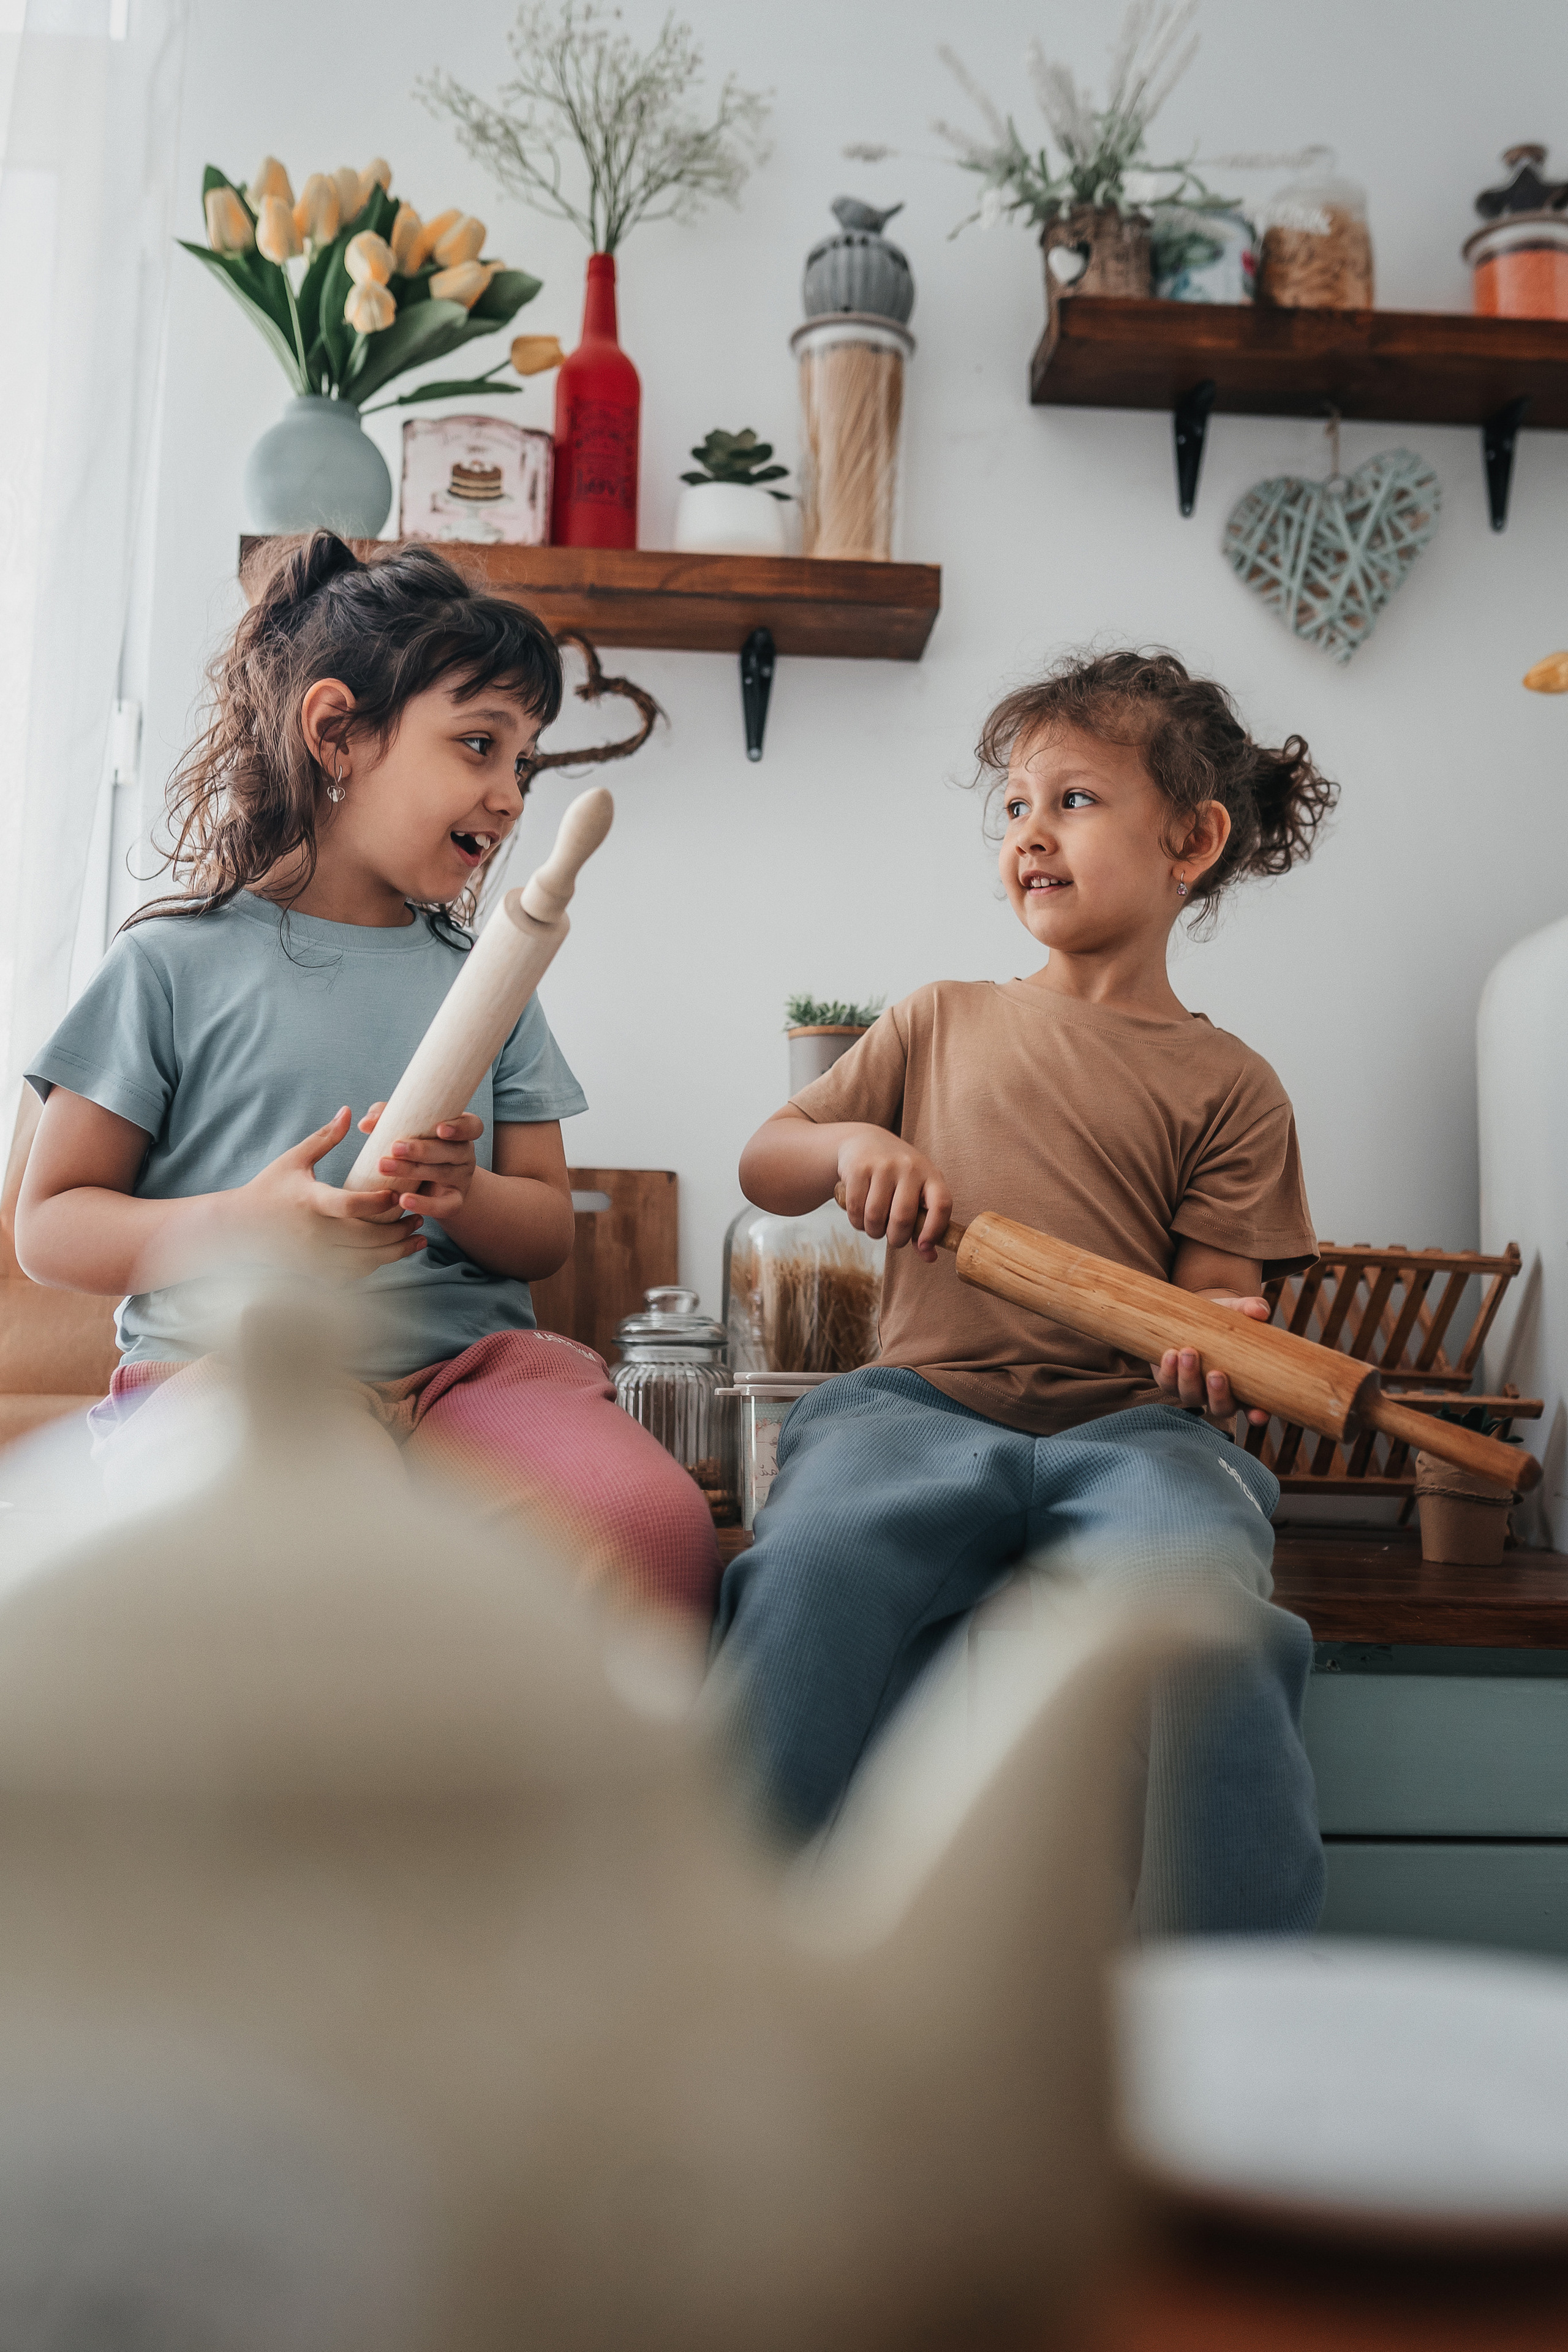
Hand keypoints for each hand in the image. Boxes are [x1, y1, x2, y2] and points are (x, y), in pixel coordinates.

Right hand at [237, 1106, 424, 1277]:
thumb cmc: (269, 1188)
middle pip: (368, 1237)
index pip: (352, 1205)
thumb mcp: (294, 1160)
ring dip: (396, 1252)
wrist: (241, 1229)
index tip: (398, 1194)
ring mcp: (315, 1257)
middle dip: (399, 1229)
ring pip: (366, 1262)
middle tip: (419, 1217)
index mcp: (311, 1202)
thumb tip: (348, 1111)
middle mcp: (315, 1233)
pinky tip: (389, 1253)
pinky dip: (375, 1266)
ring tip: (416, 1238)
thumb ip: (324, 1138)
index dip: (381, 1202)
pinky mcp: (316, 1273)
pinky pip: (354, 1275)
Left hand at [358, 1102, 482, 1224]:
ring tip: (384, 1168)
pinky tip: (403, 1201)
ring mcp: (462, 1179)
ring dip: (412, 1171)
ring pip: (441, 1174)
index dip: (459, 1128)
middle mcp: (464, 1155)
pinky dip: (424, 1204)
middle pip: (450, 1151)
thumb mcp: (407, 1130)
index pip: (472, 1126)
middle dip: (422, 1150)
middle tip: (395, 1148)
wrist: (432, 1185)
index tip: (439, 1129)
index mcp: (459, 1132)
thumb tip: (366, 1123)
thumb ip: (389, 1120)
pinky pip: (444, 1206)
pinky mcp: (454, 1202)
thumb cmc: (415, 1148)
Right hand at [837, 1131, 951, 1260]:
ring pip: (875, 1217)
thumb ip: (923, 1226)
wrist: (866, 1142)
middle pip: (903, 1218)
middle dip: (896, 1238)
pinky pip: (856, 1209)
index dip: (935, 1231)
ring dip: (873, 1232)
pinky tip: (861, 1216)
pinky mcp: (858, 1168)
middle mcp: (910, 1167)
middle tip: (893, 1238)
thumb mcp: (916, 1193)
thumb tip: (929, 1257)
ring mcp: (883, 1166)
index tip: (924, 1247)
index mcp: (931, 1175)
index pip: (942, 1205)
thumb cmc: (898, 1177)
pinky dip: (857, 1222)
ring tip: (875, 1227)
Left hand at [1153, 1295, 1272, 1427]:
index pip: (1255, 1409)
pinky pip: (1168, 1384)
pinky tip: (1169, 1354)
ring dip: (1189, 1379)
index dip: (1257, 1415)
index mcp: (1244, 1386)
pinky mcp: (1170, 1380)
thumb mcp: (1236, 1311)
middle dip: (1217, 1395)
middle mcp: (1219, 1394)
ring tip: (1188, 1353)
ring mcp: (1194, 1389)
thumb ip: (1250, 1309)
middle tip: (1216, 1374)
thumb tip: (1259, 1310)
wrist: (1192, 1315)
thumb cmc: (1223, 1318)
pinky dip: (1168, 1372)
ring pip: (1191, 1397)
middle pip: (1220, 1408)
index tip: (1259, 1414)